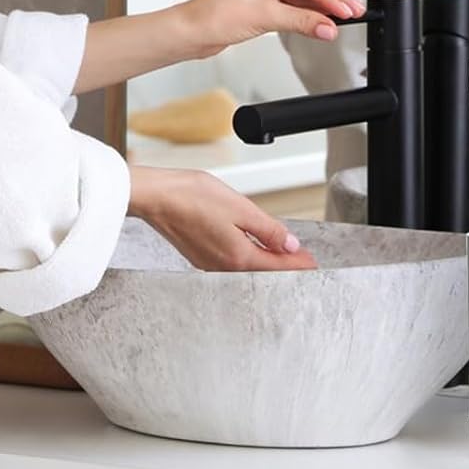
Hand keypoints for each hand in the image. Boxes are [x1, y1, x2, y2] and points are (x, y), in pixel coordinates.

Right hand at [128, 167, 317, 271]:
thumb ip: (268, 229)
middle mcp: (223, 266)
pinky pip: (232, 262)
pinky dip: (247, 257)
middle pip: (263, 271)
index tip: (312, 263)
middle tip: (303, 260)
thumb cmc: (192, 197)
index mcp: (238, 256)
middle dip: (284, 266)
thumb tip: (290, 245)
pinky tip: (251, 247)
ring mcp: (209, 263)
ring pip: (247, 268)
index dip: (298, 264)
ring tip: (282, 254)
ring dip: (266, 262)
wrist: (156, 197)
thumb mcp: (241, 208)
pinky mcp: (199, 255)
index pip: (277, 266)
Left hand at [181, 0, 361, 57]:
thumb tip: (328, 27)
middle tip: (355, 11)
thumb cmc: (215, 16)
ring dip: (320, 9)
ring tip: (344, 18)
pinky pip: (293, 5)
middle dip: (330, 0)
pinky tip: (323, 22)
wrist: (192, 33)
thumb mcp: (264, 17)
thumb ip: (301, 21)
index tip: (347, 10)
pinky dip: (307, 15)